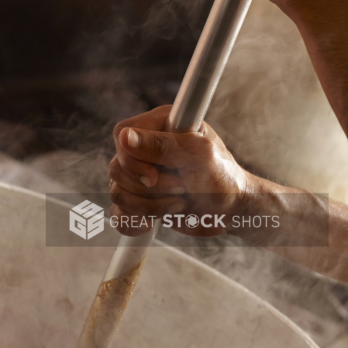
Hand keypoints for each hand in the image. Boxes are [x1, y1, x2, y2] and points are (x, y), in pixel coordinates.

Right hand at [108, 106, 253, 236]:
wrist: (231, 212)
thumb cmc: (223, 178)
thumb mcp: (198, 156)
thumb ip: (162, 145)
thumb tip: (125, 137)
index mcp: (160, 125)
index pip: (122, 134)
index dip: (132, 159)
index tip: (155, 175)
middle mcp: (146, 148)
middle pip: (117, 168)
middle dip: (149, 187)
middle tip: (181, 187)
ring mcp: (140, 175)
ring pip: (117, 192)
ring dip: (149, 206)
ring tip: (179, 202)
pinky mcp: (139, 199)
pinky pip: (118, 213)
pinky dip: (135, 222)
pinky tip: (155, 222)